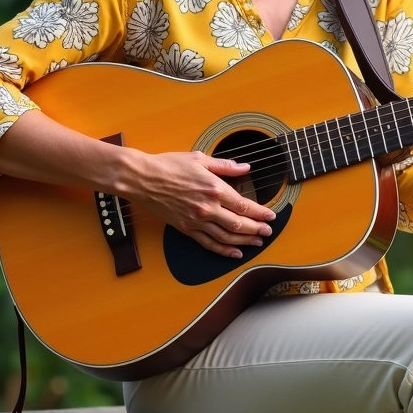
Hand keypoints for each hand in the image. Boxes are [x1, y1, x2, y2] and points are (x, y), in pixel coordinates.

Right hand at [124, 151, 275, 258]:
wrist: (143, 179)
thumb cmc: (169, 165)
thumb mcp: (200, 159)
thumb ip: (225, 166)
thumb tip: (246, 168)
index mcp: (214, 188)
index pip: (243, 205)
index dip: (260, 213)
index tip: (270, 216)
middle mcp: (207, 207)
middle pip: (238, 224)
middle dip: (256, 229)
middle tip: (268, 232)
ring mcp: (196, 220)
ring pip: (226, 237)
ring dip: (244, 242)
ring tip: (257, 243)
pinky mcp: (186, 229)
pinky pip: (208, 244)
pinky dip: (223, 251)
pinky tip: (235, 253)